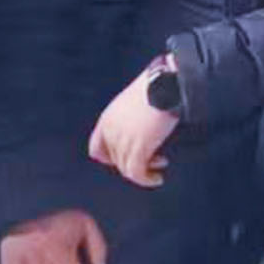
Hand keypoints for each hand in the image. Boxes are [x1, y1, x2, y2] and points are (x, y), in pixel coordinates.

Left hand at [89, 60, 183, 187]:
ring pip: (127, 169)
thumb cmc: (157, 87)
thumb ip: (131, 117)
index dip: (111, 158)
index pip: (97, 149)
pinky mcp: (139, 148)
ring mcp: (123, 141)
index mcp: (107, 119)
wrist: (166, 84)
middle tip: (154, 160)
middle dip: (135, 163)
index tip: (129, 158)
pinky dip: (147, 179)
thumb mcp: (135, 101)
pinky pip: (137, 173)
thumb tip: (144, 128)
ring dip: (143, 172)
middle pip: (116, 161)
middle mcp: (111, 132)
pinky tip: (157, 177)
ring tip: (159, 167)